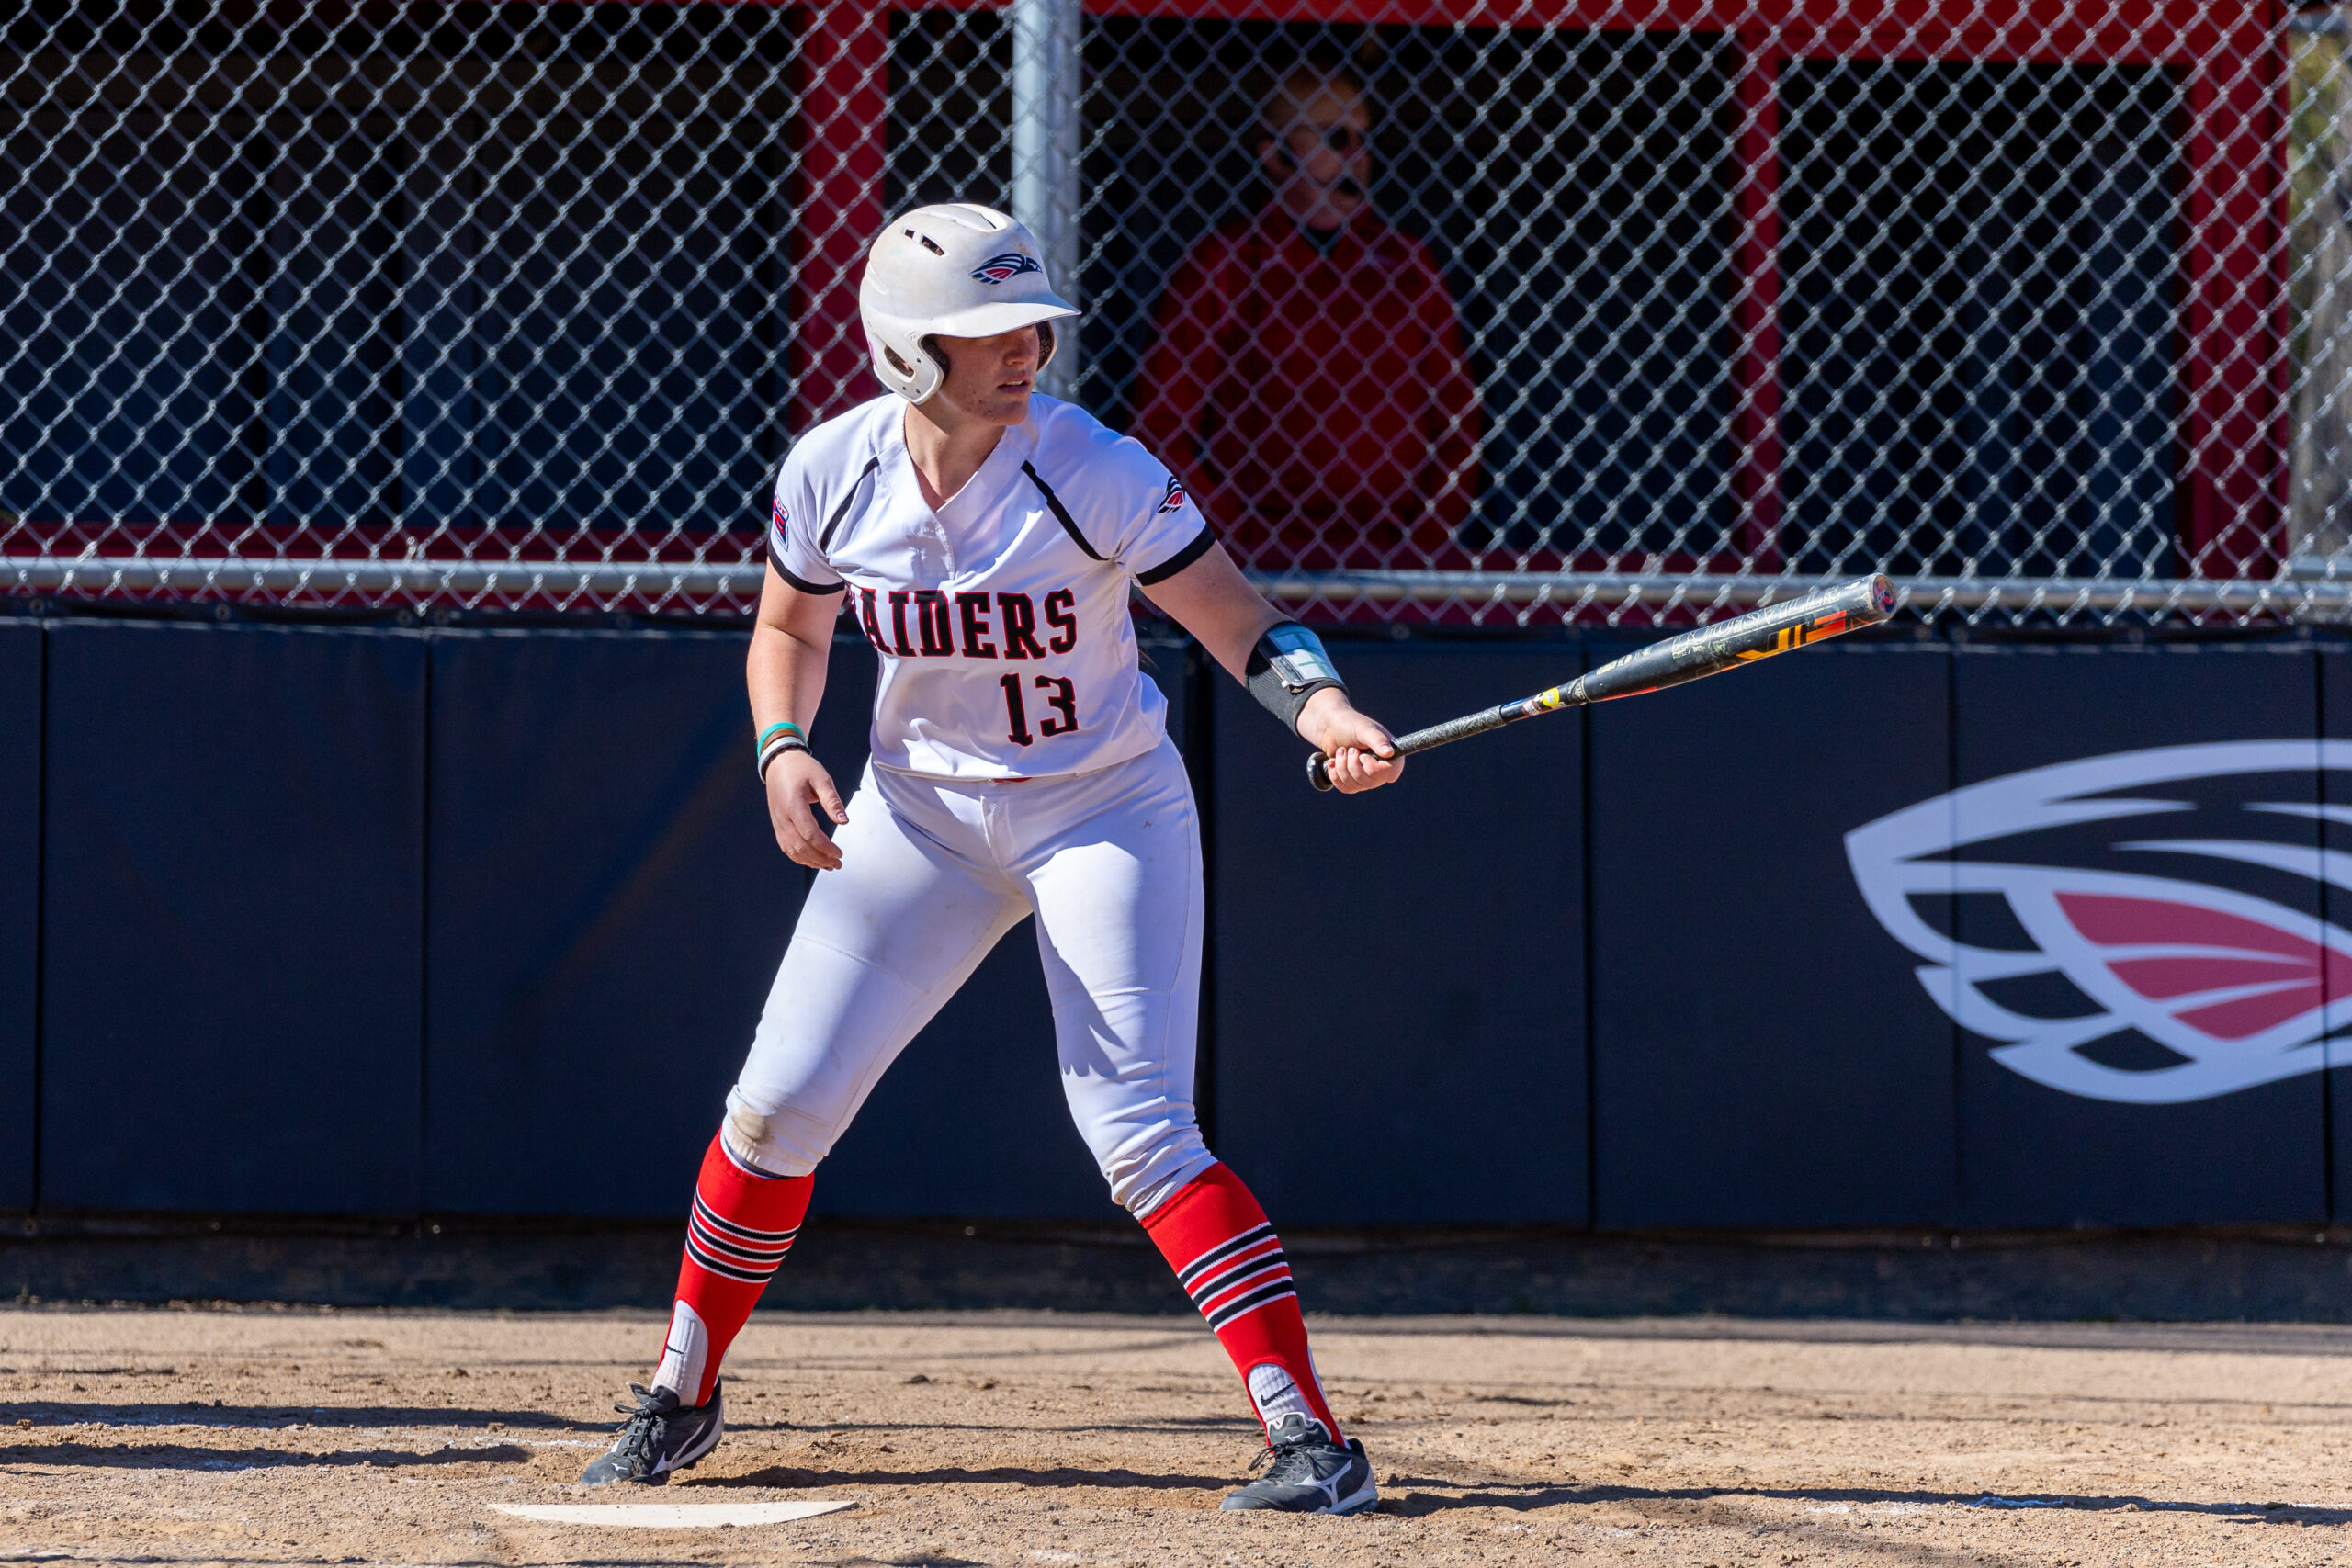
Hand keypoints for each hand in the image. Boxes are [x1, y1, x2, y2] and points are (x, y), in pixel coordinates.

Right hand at [765, 749, 848, 868]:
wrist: (779, 763)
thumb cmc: (802, 769)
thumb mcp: (821, 778)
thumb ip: (832, 800)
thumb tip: (844, 821)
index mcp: (794, 805)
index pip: (809, 834)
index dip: (825, 847)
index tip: (840, 853)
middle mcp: (782, 817)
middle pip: (800, 846)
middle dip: (820, 858)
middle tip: (838, 864)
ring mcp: (777, 822)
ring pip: (792, 850)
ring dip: (810, 861)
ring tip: (828, 866)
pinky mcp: (777, 825)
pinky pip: (786, 846)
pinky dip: (799, 857)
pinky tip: (813, 860)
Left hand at [1297, 687, 1401, 793]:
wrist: (1329, 727)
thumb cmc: (1350, 724)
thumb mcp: (1364, 730)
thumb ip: (1377, 740)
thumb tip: (1390, 753)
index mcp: (1391, 755)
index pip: (1390, 773)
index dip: (1373, 768)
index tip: (1362, 755)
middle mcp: (1382, 769)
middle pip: (1370, 782)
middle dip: (1353, 765)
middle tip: (1350, 748)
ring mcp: (1367, 777)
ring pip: (1356, 786)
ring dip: (1343, 767)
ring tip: (1341, 751)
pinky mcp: (1353, 781)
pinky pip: (1346, 788)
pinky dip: (1336, 775)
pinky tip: (1333, 761)